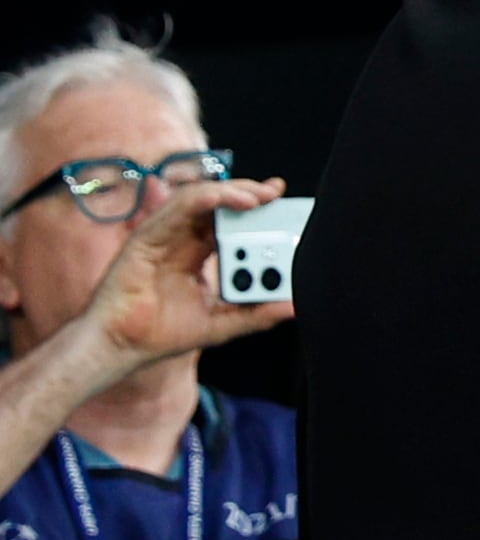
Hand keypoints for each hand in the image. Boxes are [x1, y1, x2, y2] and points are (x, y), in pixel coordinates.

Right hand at [80, 179, 295, 369]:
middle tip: (276, 192)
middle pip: (219, 205)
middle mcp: (183, 240)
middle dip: (249, 193)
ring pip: (200, 200)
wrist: (123, 346)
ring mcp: (164, 236)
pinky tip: (229, 200)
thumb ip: (257, 313)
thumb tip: (295, 305)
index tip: (281, 200)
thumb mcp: (223, 323)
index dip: (255, 208)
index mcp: (200, 254)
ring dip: (232, 192)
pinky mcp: (147, 237)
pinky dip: (206, 199)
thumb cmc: (162, 334)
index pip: (231, 222)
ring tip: (260, 197)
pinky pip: (177, 208)